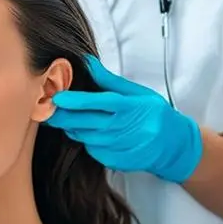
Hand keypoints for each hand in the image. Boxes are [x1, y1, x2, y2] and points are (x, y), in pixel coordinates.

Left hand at [45, 55, 202, 182]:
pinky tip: (88, 133)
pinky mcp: (118, 162)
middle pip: (89, 123)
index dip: (77, 101)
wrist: (174, 146)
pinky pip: (94, 151)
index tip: (58, 98)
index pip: (101, 103)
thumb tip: (87, 61)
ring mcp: (123, 148)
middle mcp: (126, 129)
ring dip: (74, 128)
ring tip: (65, 119)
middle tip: (48, 109)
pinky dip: (88, 141)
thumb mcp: (138, 93)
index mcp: (131, 108)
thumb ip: (110, 81)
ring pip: (88, 138)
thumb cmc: (155, 113)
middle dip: (65, 117)